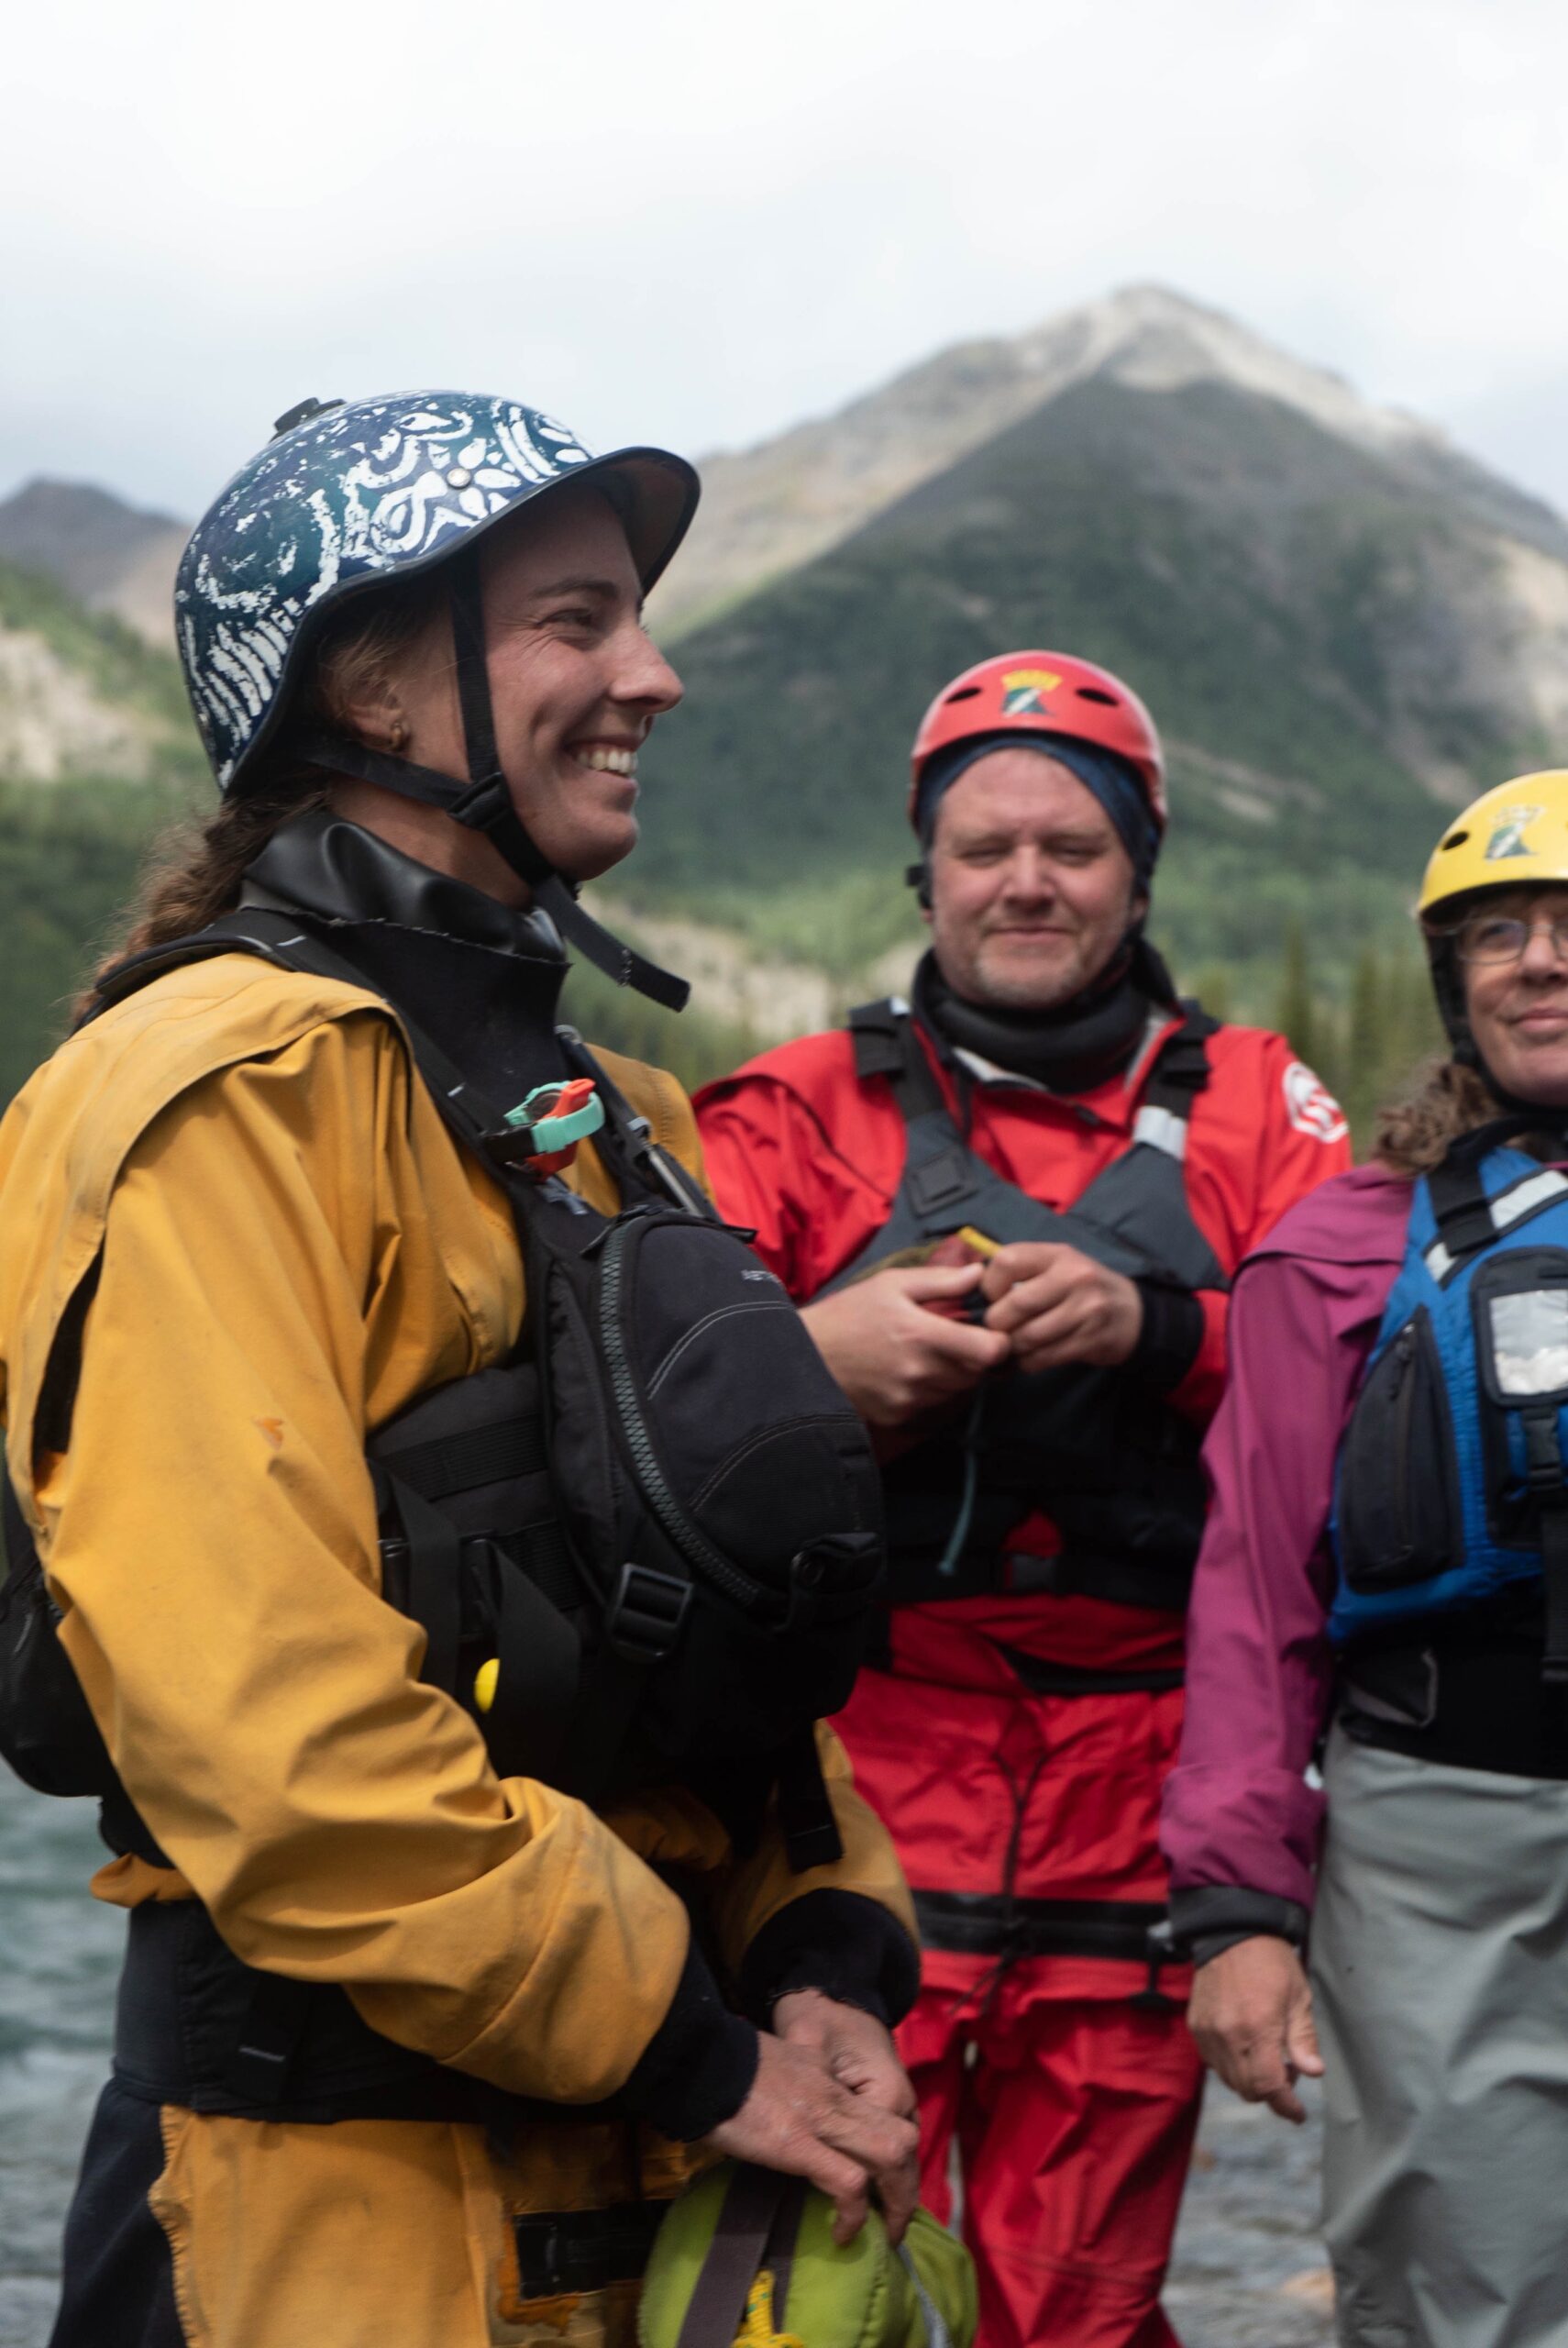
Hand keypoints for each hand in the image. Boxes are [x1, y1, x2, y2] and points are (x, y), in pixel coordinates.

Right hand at [702, 2019, 919, 2245]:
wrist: (704, 2058)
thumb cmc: (731, 2064)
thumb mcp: (781, 2066)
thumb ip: (802, 2087)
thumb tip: (801, 2118)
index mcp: (831, 2082)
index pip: (887, 2116)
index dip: (897, 2153)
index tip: (888, 2185)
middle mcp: (837, 2099)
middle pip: (901, 2140)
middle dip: (907, 2186)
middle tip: (896, 2221)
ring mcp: (821, 2119)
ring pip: (889, 2157)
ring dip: (894, 2203)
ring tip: (883, 2234)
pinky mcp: (798, 2144)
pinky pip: (847, 2182)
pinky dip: (853, 2213)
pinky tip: (841, 2233)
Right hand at [802, 1266, 1009, 1429]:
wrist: (805, 1356)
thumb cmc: (849, 1313)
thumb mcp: (891, 1284)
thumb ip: (940, 1281)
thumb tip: (979, 1274)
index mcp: (923, 1334)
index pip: (990, 1351)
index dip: (998, 1342)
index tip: (990, 1332)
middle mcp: (921, 1372)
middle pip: (977, 1373)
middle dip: (974, 1356)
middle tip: (954, 1338)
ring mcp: (910, 1398)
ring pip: (955, 1389)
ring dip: (953, 1373)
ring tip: (927, 1353)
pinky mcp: (898, 1416)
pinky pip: (931, 1403)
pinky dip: (929, 1389)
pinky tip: (906, 1371)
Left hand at [980, 1242, 1142, 1373]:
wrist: (1132, 1313)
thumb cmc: (1081, 1288)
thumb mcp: (1057, 1265)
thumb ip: (1023, 1271)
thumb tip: (972, 1286)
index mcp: (1058, 1255)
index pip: (1008, 1261)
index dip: (990, 1284)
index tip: (993, 1298)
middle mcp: (1074, 1277)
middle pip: (1016, 1304)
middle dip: (997, 1323)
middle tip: (997, 1329)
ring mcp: (1086, 1309)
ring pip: (1028, 1336)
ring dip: (1012, 1346)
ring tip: (1013, 1345)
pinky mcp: (1092, 1339)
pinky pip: (1045, 1357)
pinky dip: (1029, 1362)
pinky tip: (1030, 1357)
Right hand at [1187, 1935, 1323, 2123]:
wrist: (1231, 1931)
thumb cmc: (1272, 1963)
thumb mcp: (1299, 1997)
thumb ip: (1303, 2038)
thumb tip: (1313, 2073)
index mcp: (1259, 2027)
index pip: (1269, 2086)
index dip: (1285, 2107)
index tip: (1298, 2114)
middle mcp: (1229, 2035)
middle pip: (1248, 2090)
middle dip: (1271, 2092)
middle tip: (1288, 2071)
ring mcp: (1208, 2032)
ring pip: (1230, 2080)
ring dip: (1251, 2080)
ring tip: (1267, 2056)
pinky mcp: (1196, 2026)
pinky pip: (1214, 2063)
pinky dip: (1231, 2066)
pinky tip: (1245, 2047)